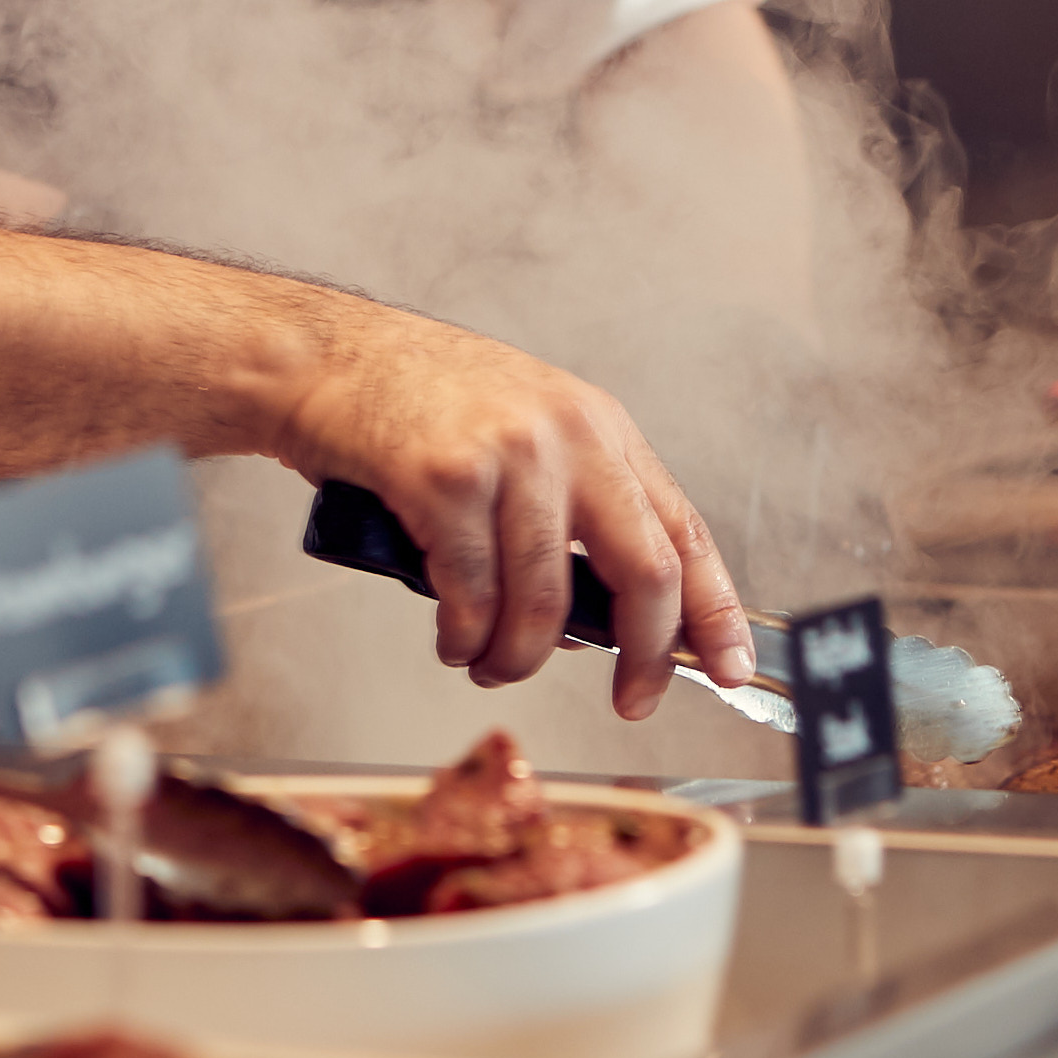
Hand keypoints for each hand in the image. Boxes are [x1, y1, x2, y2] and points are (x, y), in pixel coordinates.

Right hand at [266, 315, 754, 719]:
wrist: (326, 358)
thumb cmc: (416, 401)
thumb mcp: (525, 429)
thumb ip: (572, 508)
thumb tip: (603, 620)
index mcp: (600, 426)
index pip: (685, 528)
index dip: (715, 609)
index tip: (732, 665)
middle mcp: (569, 433)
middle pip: (645, 571)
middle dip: (645, 655)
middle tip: (632, 699)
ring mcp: (511, 453)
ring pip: (548, 601)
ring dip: (520, 658)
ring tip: (492, 664)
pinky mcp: (446, 479)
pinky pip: (474, 595)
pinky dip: (465, 637)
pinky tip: (453, 638)